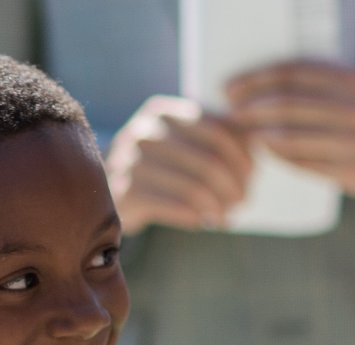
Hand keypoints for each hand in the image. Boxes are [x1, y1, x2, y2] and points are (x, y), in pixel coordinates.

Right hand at [105, 95, 255, 231]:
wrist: (96, 191)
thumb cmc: (152, 168)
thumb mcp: (176, 142)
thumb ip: (211, 137)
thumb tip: (259, 147)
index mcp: (163, 111)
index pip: (220, 128)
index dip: (244, 155)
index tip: (253, 176)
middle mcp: (144, 131)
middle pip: (210, 159)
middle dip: (235, 185)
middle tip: (244, 202)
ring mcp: (130, 162)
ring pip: (195, 186)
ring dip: (218, 206)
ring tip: (225, 217)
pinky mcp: (123, 193)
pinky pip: (174, 206)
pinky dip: (196, 217)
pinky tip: (204, 223)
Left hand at [226, 61, 354, 197]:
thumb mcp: (353, 88)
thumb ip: (316, 85)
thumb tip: (258, 89)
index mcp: (350, 82)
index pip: (292, 75)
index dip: (255, 80)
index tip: (231, 88)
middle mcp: (352, 109)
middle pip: (287, 106)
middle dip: (251, 109)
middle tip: (232, 112)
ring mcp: (351, 142)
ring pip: (290, 138)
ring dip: (259, 136)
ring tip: (245, 133)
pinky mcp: (349, 171)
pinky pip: (301, 164)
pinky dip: (278, 157)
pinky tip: (267, 152)